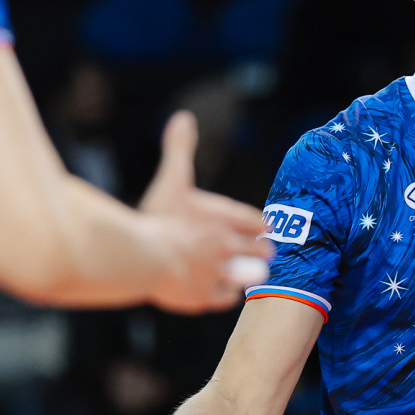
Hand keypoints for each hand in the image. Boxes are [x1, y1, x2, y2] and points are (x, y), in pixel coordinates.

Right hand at [138, 112, 272, 312]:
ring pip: (245, 275)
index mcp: (223, 218)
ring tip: (258, 274)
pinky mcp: (203, 297)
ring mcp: (217, 273)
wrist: (144, 258)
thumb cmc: (158, 218)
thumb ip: (180, 149)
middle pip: (256, 249)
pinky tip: (229, 293)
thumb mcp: (172, 178)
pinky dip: (227, 294)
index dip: (260, 224)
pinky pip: (224, 296)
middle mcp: (227, 246)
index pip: (254, 221)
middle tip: (269, 251)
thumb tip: (184, 117)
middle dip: (262, 249)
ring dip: (251, 273)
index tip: (268, 227)